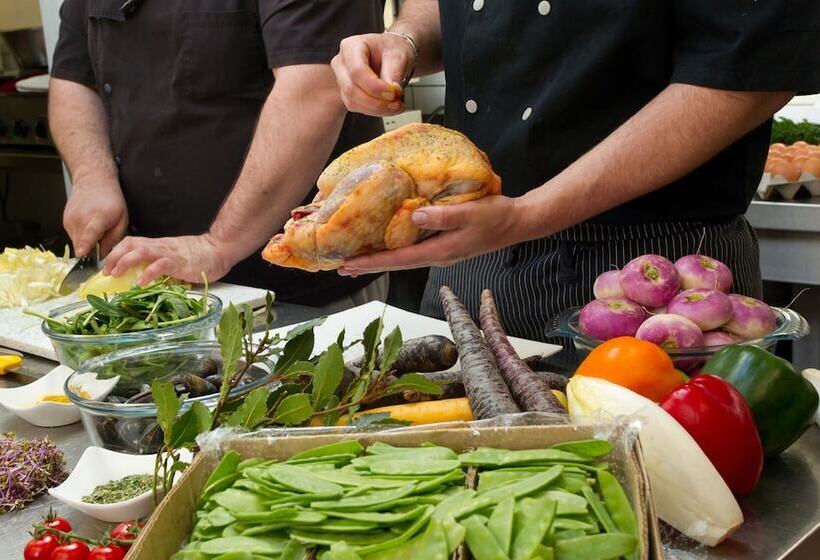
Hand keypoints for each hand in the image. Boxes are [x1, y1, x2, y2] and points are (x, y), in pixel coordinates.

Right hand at [63, 181, 127, 255]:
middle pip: (81, 244)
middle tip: (101, 238)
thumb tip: (104, 254)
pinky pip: (72, 235)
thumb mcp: (122, 219)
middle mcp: (81, 218)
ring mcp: (71, 219)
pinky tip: (88, 224)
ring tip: (95, 228)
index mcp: (98, 217)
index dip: (85, 244)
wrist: (93, 182)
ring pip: (76, 242)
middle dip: (90, 249)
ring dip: (86, 242)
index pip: (90, 233)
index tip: (81, 253)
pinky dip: (81, 235)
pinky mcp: (65, 220)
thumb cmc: (111, 200)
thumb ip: (114, 238)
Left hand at [103, 234, 233, 284]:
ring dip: (124, 262)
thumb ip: (160, 267)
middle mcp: (160, 247)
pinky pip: (160, 265)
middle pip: (130, 244)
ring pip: (140, 251)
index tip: (107, 266)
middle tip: (106, 272)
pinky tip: (142, 282)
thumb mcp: (174, 260)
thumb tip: (146, 281)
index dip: (116, 252)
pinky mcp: (179, 262)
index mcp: (158, 246)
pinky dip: (148, 273)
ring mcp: (169, 253)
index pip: (131, 243)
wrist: (219, 249)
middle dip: (114, 257)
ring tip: (116, 274)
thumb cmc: (199, 256)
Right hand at [331, 32, 415, 115]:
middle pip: (351, 89)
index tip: (394, 93)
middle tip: (398, 103)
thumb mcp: (398, 55)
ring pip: (353, 102)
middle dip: (376, 101)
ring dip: (377, 109)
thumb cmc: (392, 49)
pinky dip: (375, 111)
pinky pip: (357, 107)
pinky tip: (389, 107)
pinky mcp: (347, 94)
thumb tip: (392, 91)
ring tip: (397, 106)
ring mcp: (342, 80)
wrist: (392, 54)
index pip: (357, 71)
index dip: (375, 87)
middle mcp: (341, 63)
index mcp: (351, 46)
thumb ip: (393, 72)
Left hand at [338, 196, 527, 274]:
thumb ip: (442, 216)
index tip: (349, 264)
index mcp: (440, 252)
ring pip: (403, 258)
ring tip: (357, 260)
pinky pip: (412, 250)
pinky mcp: (444, 245)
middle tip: (341, 267)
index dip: (372, 262)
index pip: (398, 260)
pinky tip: (386, 245)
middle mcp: (437, 256)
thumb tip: (412, 216)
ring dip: (380, 260)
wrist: (517, 222)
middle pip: (396, 264)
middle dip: (369, 265)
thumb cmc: (496, 217)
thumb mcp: (470, 213)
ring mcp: (440, 253)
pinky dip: (394, 250)